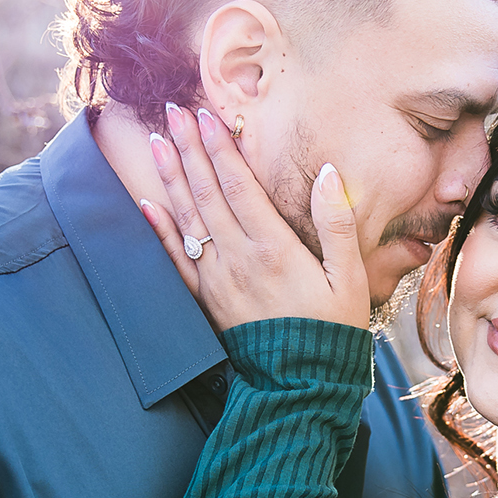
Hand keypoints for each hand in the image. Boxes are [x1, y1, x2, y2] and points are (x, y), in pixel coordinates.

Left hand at [137, 102, 368, 332]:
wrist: (301, 387)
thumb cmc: (333, 331)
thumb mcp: (350, 278)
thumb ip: (337, 223)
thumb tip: (327, 173)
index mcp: (273, 247)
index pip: (239, 184)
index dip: (221, 147)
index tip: (207, 116)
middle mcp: (237, 257)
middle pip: (207, 191)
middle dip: (189, 148)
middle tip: (174, 110)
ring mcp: (216, 279)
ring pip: (187, 217)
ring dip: (171, 176)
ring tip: (157, 140)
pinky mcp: (206, 300)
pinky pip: (175, 259)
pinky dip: (159, 229)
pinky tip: (146, 203)